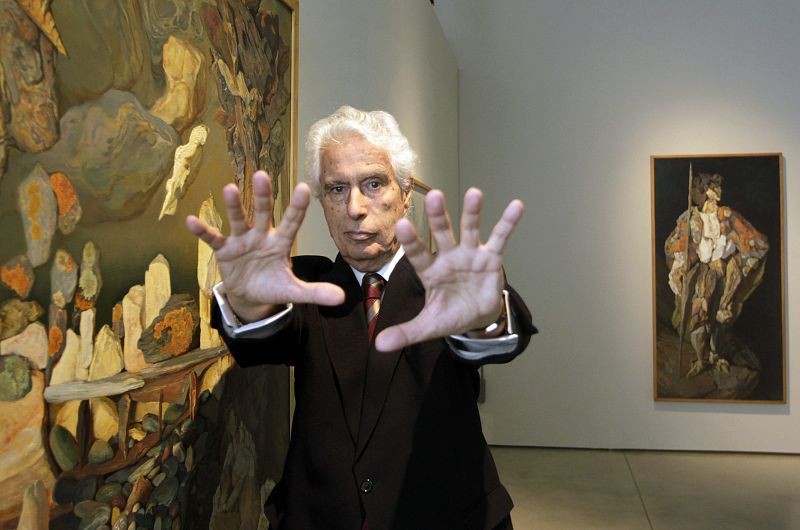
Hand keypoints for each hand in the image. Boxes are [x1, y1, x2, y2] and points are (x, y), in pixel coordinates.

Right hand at [185, 171, 344, 321]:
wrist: (249, 294)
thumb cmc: (272, 284)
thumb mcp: (293, 290)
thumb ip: (315, 292)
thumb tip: (342, 298)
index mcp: (281, 243)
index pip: (292, 223)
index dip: (297, 208)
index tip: (304, 188)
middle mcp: (262, 235)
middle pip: (263, 213)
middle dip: (263, 196)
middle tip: (263, 175)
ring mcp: (242, 240)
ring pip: (239, 220)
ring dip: (234, 206)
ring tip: (230, 189)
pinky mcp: (224, 249)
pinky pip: (213, 238)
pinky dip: (203, 231)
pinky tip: (191, 221)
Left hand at [375, 188, 523, 351]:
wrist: (475, 317)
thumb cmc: (448, 314)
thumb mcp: (428, 326)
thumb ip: (405, 333)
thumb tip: (379, 346)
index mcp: (430, 271)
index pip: (417, 254)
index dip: (411, 241)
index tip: (402, 224)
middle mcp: (448, 257)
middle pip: (442, 233)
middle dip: (439, 216)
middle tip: (434, 195)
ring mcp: (470, 255)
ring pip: (470, 230)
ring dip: (472, 212)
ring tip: (474, 193)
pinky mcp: (491, 258)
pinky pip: (500, 239)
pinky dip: (508, 223)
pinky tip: (517, 206)